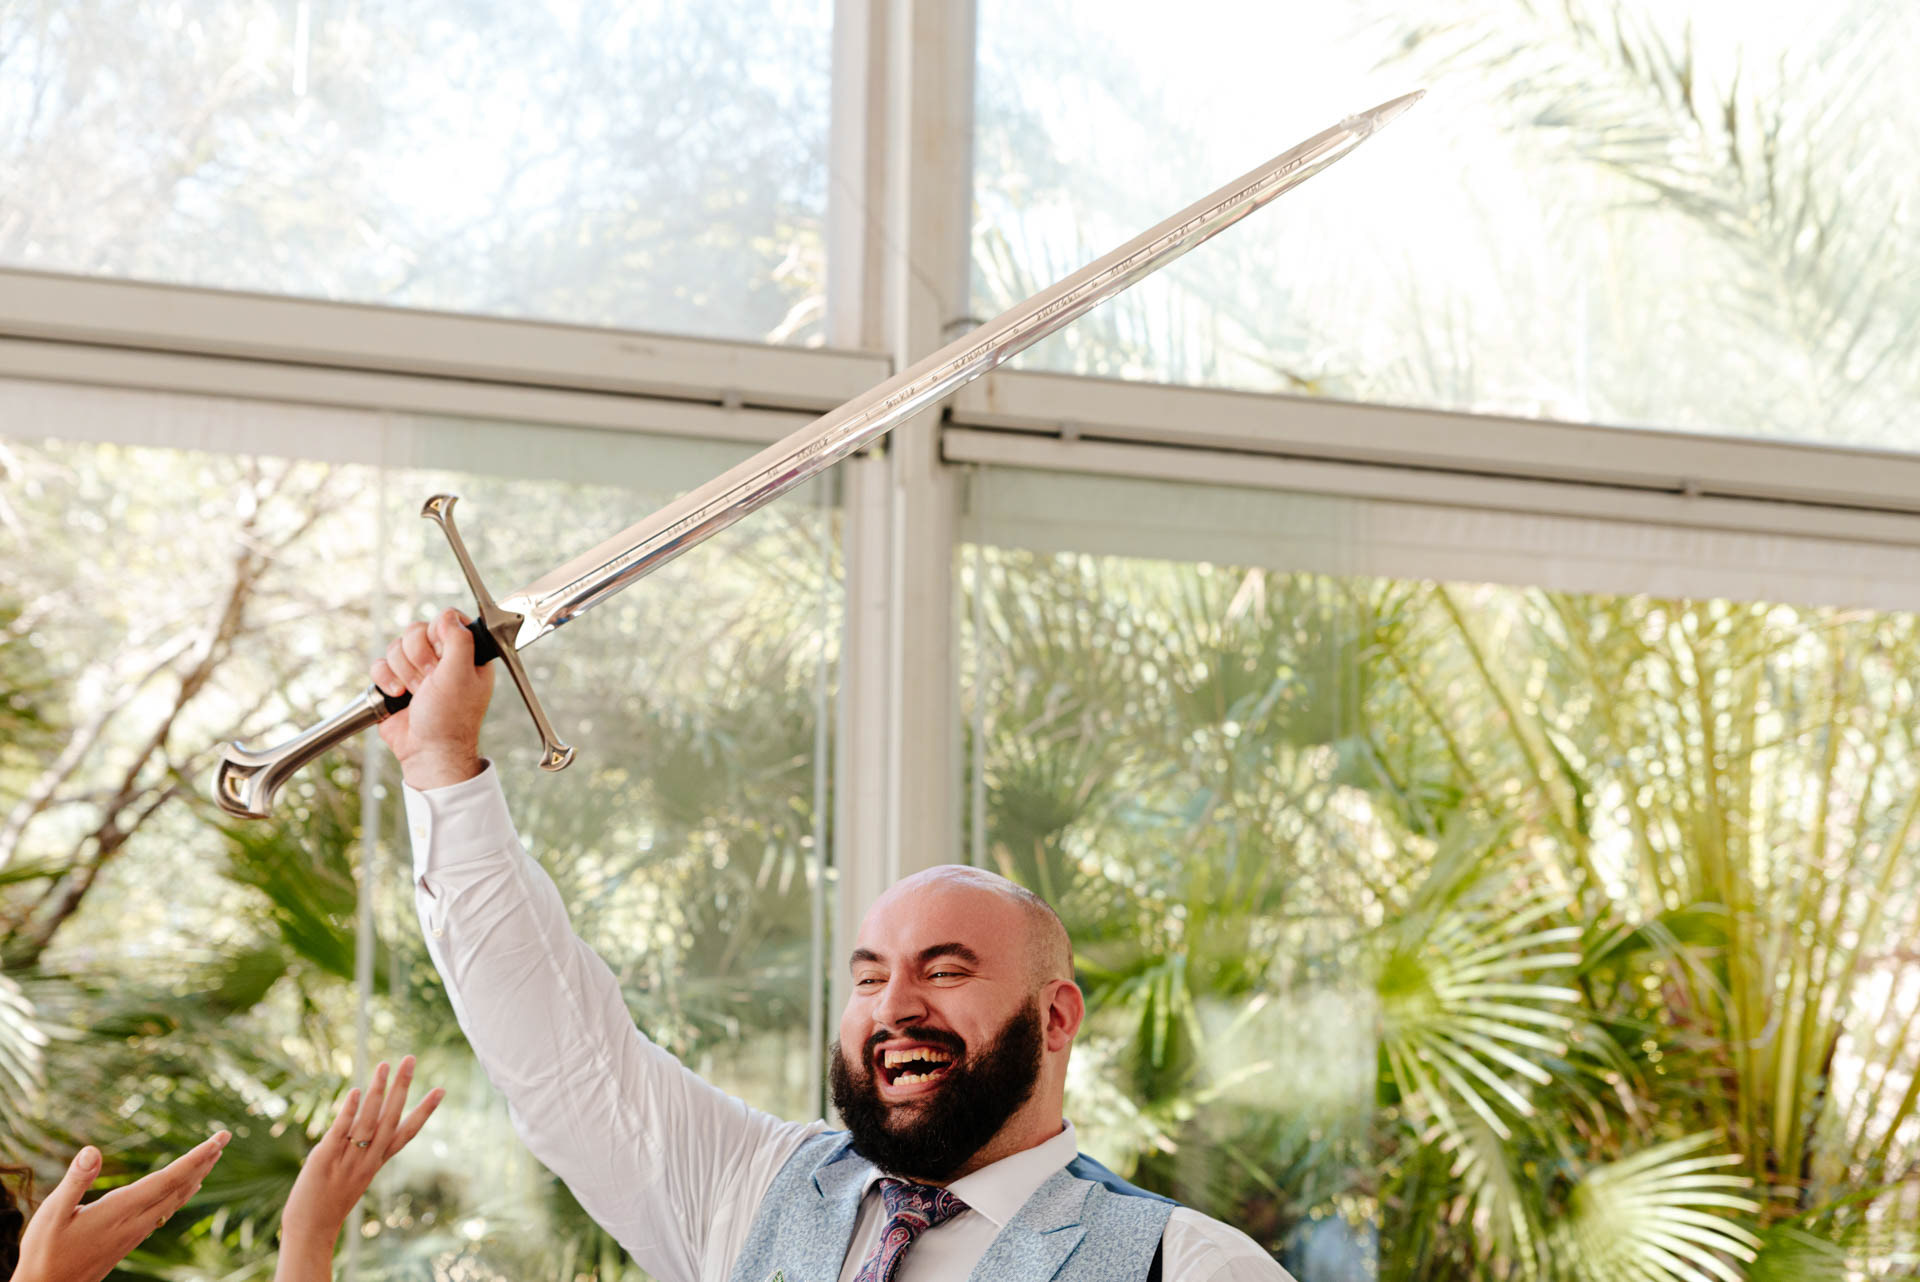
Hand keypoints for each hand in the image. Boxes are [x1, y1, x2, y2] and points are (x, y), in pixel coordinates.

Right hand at [13, 1132, 228, 1281]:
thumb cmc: (45, 1252)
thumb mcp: (53, 1214)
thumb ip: (75, 1181)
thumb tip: (92, 1150)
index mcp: (121, 1210)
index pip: (169, 1178)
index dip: (196, 1157)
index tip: (219, 1139)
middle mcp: (135, 1221)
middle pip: (179, 1186)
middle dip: (204, 1160)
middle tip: (225, 1137)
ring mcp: (135, 1232)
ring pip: (175, 1199)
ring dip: (196, 1175)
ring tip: (212, 1156)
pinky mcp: (129, 1240)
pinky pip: (165, 1211)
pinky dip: (181, 1193)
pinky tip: (185, 1189)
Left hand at [276, 1057, 442, 1281]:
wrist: (311, 1231)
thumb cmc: (331, 1202)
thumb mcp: (355, 1175)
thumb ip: (362, 1149)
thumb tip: (365, 1120)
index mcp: (378, 1162)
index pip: (407, 1132)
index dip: (424, 1111)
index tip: (441, 1089)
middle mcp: (368, 1159)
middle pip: (390, 1119)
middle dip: (402, 1087)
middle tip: (411, 1059)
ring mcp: (347, 1160)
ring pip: (368, 1122)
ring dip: (377, 1092)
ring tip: (384, 1065)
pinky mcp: (324, 1160)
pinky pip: (340, 1133)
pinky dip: (349, 1112)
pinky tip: (355, 1092)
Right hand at [371, 608, 495, 788]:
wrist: (427, 750)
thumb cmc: (451, 719)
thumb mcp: (462, 675)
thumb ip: (459, 640)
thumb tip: (447, 615)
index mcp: (466, 653)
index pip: (447, 619)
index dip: (438, 634)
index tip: (441, 656)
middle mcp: (441, 658)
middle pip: (416, 630)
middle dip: (419, 658)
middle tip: (430, 679)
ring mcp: (416, 669)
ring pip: (396, 646)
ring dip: (404, 672)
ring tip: (417, 693)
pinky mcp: (394, 681)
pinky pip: (380, 664)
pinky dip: (386, 680)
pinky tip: (399, 696)